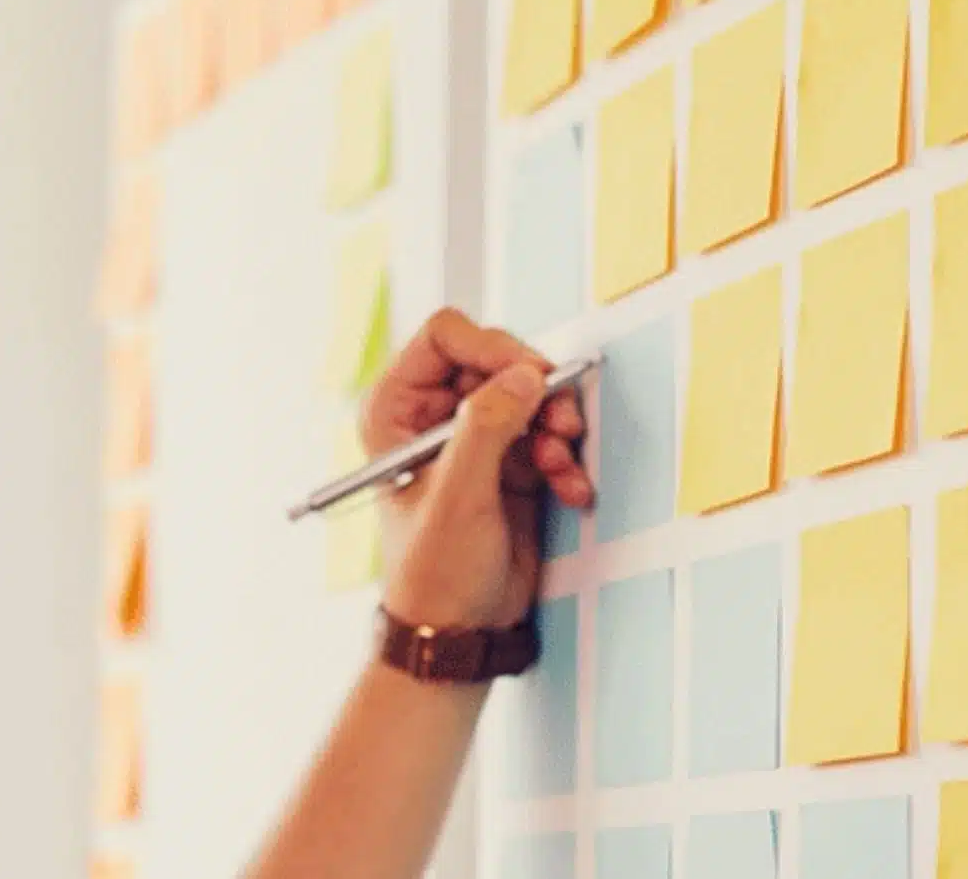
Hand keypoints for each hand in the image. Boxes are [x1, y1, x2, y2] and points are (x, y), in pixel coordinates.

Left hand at [361, 308, 591, 630]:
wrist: (460, 631)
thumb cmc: (435, 572)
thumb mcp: (459, 496)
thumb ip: (488, 428)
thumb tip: (524, 375)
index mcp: (395, 409)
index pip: (445, 336)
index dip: (493, 347)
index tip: (532, 375)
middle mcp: (431, 414)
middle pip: (496, 359)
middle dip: (537, 391)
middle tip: (561, 425)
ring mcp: (473, 436)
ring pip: (530, 394)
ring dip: (557, 426)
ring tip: (563, 466)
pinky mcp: (509, 462)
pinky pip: (548, 433)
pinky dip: (566, 458)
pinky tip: (572, 491)